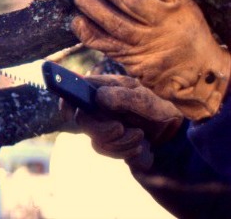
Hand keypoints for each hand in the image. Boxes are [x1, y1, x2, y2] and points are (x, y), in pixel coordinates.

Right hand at [60, 75, 182, 170]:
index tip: (67, 112)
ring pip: (94, 139)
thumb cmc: (159, 108)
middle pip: (82, 120)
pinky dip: (123, 151)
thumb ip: (124, 97)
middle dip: (102, 130)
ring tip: (139, 136)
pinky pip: (105, 149)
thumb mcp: (146, 100)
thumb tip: (99, 97)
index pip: (78, 89)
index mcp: (107, 88)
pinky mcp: (109, 140)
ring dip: (119, 142)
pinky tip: (139, 146)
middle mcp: (100, 105)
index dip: (67, 99)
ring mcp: (103, 123)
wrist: (172, 132)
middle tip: (120, 128)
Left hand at [72, 0, 230, 119]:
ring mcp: (146, 43)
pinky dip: (87, 32)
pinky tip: (78, 21)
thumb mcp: (184, 5)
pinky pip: (105, 45)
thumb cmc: (184, 30)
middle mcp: (163, 23)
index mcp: (178, 4)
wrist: (195, 70)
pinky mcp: (132, 59)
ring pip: (115, 22)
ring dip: (92, 5)